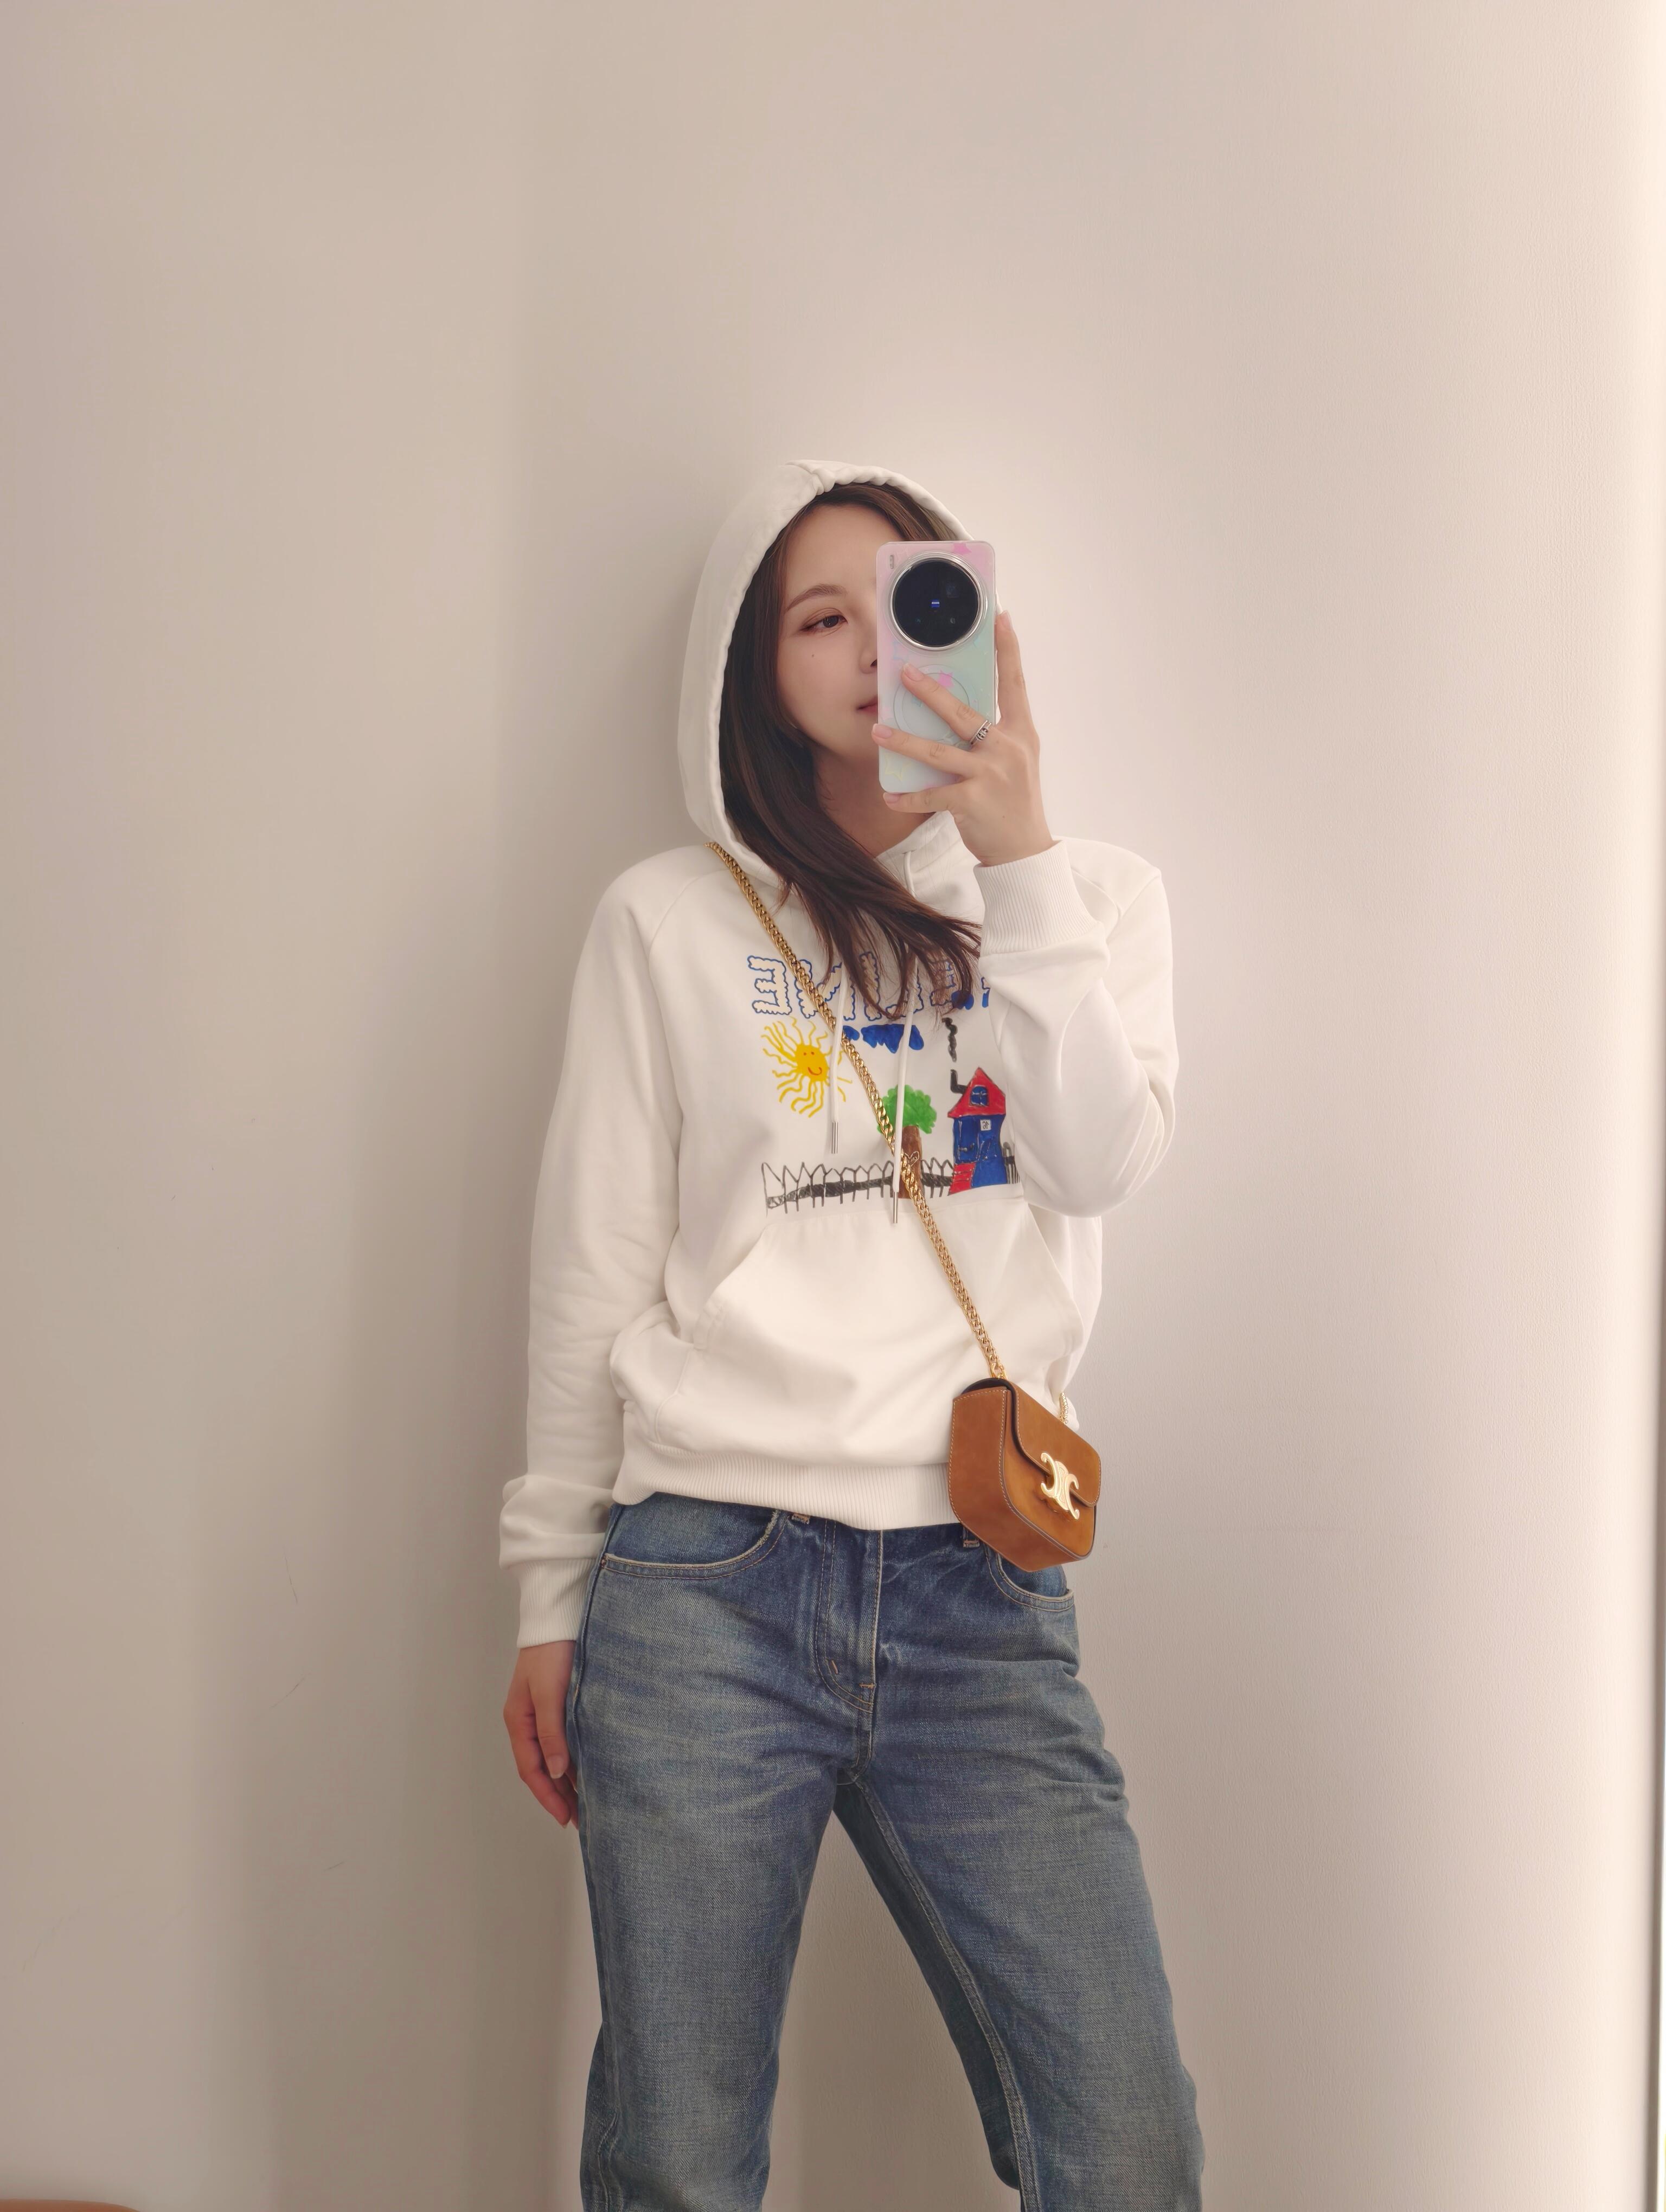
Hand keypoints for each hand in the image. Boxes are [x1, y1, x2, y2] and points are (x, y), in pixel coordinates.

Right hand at [504, 1639, 577, 1827]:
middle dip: (558, 1796)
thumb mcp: (549, 1693)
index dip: (548, 1796)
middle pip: (541, 1768)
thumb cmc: (552, 1652)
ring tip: (587, 1804)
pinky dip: (573, 1759)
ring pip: (553, 1756)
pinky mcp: (558, 1704)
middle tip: (581, 1820)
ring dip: (567, 1781)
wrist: (559, 1617)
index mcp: (518, 1721)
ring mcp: (542, 1713)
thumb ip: (552, 1732)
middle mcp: (528, 1721)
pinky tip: (587, 1769)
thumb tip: (558, 1772)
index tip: (566, 1818)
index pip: (531, 1769)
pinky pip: (562, 1741)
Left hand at [872, 609, 1054, 866]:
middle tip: (904, 674)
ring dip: (904, 741)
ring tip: (877, 730)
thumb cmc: (1014, 802)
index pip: (1014, 684)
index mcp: (1021, 733)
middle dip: (931, 693)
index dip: (1008, 650)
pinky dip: (908, 797)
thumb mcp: (1015, 760)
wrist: (1025, 850)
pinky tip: (888, 794)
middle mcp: (1007, 749)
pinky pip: (932, 796)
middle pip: (963, 713)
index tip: (1000, 616)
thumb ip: (993, 734)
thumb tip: (957, 709)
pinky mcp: (973, 802)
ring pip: (938, 752)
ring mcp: (991, 775)